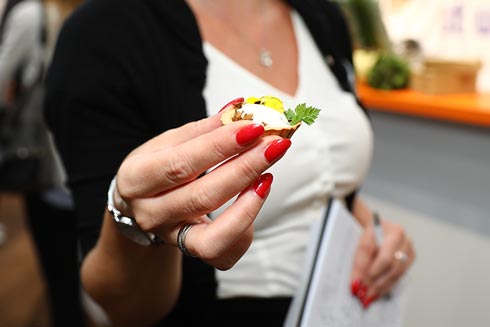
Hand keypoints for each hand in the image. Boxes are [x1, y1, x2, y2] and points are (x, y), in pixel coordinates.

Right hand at [113, 108, 290, 269]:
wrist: (143, 202)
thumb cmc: (159, 166)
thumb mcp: (170, 142)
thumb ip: (204, 129)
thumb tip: (240, 108)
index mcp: (136, 178)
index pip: (181, 164)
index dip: (219, 146)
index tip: (253, 127)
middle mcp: (150, 213)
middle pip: (202, 196)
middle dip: (244, 168)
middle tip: (274, 145)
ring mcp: (171, 237)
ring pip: (214, 234)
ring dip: (249, 203)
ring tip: (267, 175)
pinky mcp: (191, 251)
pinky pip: (223, 253)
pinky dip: (245, 228)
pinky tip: (255, 197)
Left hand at [350, 218, 414, 308]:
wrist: (377, 225)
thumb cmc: (369, 231)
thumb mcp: (361, 241)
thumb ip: (360, 262)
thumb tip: (356, 283)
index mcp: (395, 232)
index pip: (385, 257)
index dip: (373, 272)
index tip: (362, 282)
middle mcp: (406, 242)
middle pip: (393, 268)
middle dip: (377, 283)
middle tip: (364, 293)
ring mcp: (410, 252)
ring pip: (397, 275)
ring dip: (382, 287)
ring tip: (369, 296)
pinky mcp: (409, 261)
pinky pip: (398, 277)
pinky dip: (386, 286)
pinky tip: (377, 292)